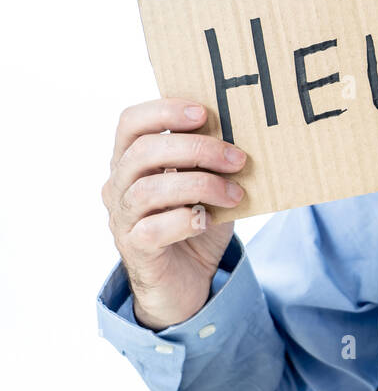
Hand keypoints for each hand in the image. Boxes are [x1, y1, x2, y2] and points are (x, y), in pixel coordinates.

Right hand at [101, 98, 246, 330]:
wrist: (186, 280)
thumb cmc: (198, 221)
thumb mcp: (210, 184)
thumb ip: (215, 161)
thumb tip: (245, 135)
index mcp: (133, 160)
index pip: (132, 122)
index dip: (164, 111)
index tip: (203, 112)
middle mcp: (119, 185)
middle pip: (144, 151)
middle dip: (197, 149)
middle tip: (237, 158)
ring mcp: (122, 217)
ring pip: (149, 189)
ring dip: (200, 185)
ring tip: (234, 194)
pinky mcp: (134, 248)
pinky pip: (152, 229)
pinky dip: (185, 220)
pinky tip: (207, 220)